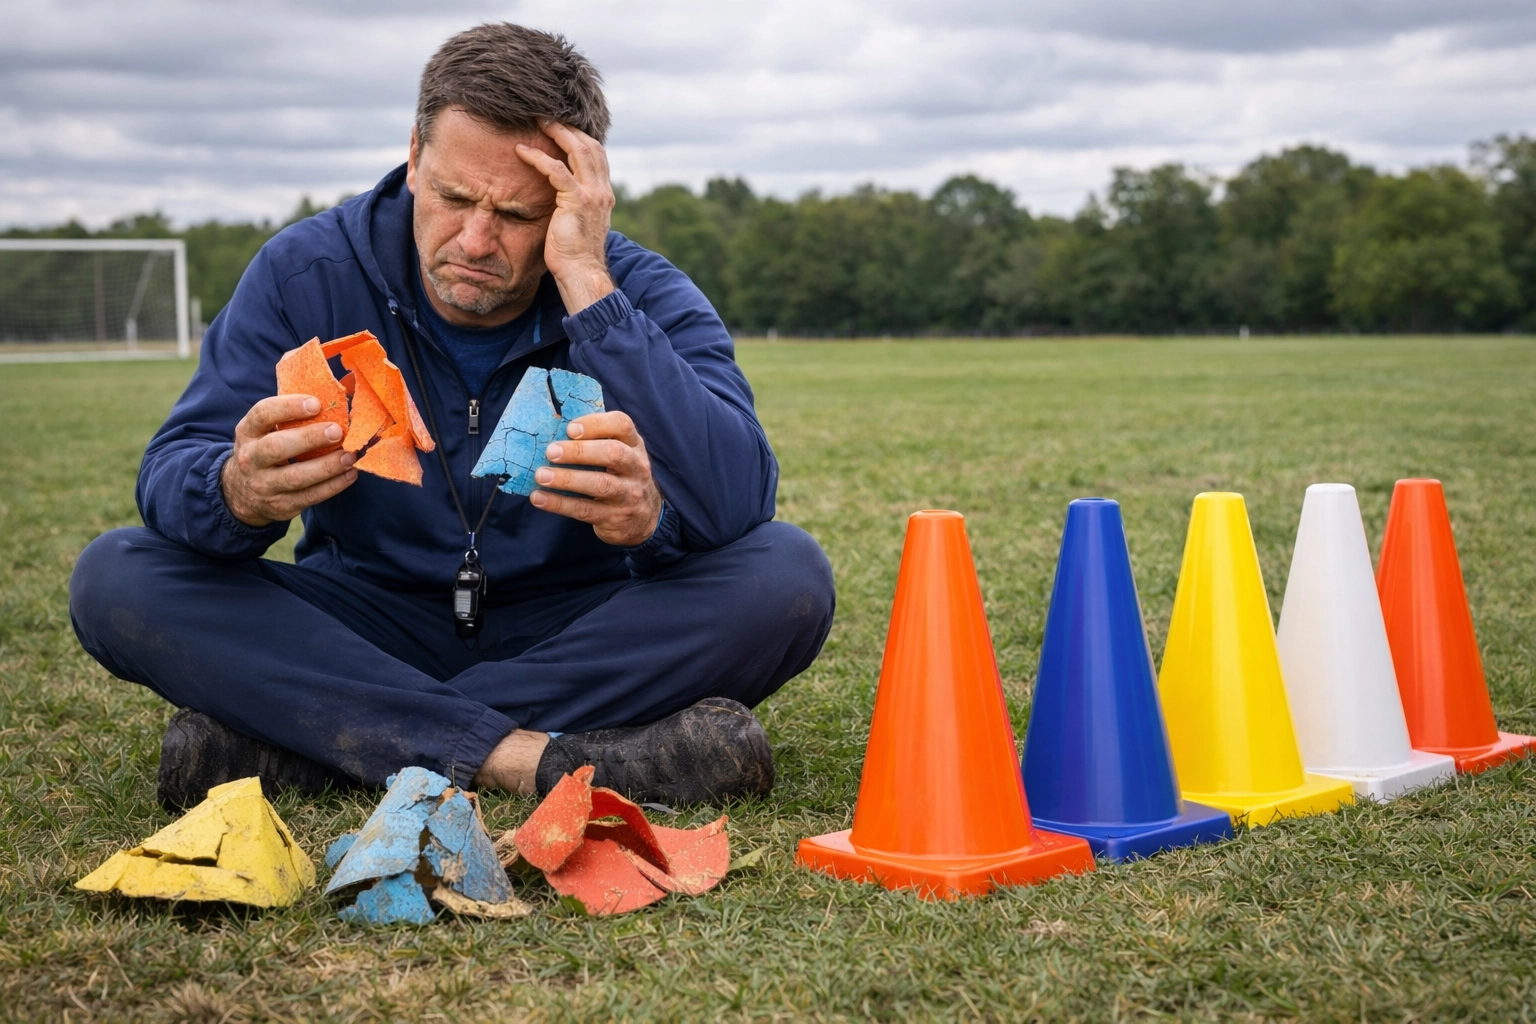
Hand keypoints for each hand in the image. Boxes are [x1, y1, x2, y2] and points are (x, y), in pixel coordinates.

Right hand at [220, 395, 357, 526]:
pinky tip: (350, 474)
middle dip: (309, 438)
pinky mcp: (280, 505)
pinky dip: (333, 486)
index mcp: (248, 432)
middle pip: (276, 448)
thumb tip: (334, 402)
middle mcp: (251, 459)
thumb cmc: (263, 450)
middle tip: (337, 431)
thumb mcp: (262, 432)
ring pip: (295, 477)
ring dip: (327, 467)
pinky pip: (309, 497)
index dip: (288, 407)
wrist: (240, 493)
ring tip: (350, 456)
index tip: (316, 403)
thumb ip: (288, 418)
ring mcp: (264, 485)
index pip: (262, 414)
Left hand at [515, 121, 615, 313]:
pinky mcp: (577, 201)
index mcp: (603, 195)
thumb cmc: (574, 255)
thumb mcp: (578, 225)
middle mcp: (602, 191)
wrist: (582, 273)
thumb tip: (558, 200)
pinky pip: (557, 171)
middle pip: (590, 146)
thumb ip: (574, 206)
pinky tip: (522, 152)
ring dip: (556, 132)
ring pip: (578, 150)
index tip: (560, 127)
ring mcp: (592, 195)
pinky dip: (538, 158)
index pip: (596, 155)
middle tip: (545, 116)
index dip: (579, 137)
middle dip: (568, 127)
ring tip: (536, 122)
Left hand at [530, 411, 662, 546]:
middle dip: (579, 451)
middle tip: (551, 452)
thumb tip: (552, 432)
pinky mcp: (615, 517)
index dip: (595, 424)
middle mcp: (636, 468)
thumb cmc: (621, 478)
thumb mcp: (620, 455)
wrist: (644, 519)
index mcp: (634, 445)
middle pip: (613, 453)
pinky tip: (539, 498)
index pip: (621, 425)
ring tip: (541, 475)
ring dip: (567, 479)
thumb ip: (597, 442)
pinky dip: (559, 504)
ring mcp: (628, 494)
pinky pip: (585, 510)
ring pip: (600, 484)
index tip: (570, 428)